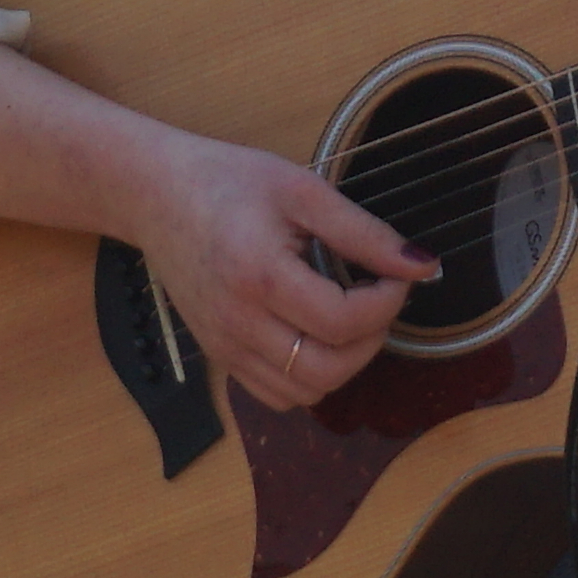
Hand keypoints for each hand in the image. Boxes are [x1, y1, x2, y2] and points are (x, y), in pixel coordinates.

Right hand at [117, 133, 435, 412]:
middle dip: (372, 339)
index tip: (397, 274)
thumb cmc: (228, 183)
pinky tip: (317, 335)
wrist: (158, 196)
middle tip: (379, 298)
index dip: (387, 303)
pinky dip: (310, 378)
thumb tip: (420, 265)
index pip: (344, 321)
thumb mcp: (302, 190)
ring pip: (306, 392)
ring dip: (345, 363)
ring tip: (351, 316)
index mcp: (260, 277)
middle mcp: (239, 324)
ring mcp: (226, 347)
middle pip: (329, 369)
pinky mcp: (220, 357)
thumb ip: (363, 232)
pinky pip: (277, 395)